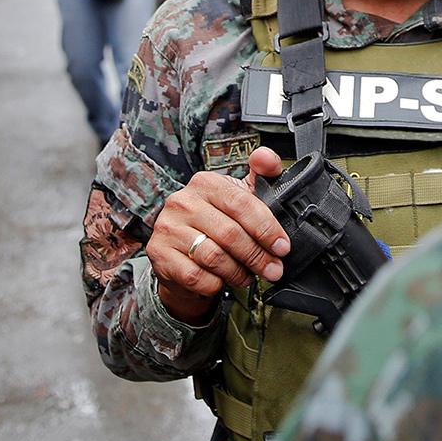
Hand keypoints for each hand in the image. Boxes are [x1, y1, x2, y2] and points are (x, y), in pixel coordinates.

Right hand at [148, 148, 289, 322]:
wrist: (181, 252)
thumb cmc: (216, 221)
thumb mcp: (240, 195)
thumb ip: (260, 174)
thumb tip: (265, 156)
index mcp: (205, 183)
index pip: (241, 203)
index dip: (266, 228)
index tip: (282, 246)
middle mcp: (182, 201)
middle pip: (230, 234)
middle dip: (257, 256)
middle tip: (273, 269)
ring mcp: (168, 228)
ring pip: (214, 258)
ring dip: (238, 272)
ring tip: (248, 275)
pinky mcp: (159, 254)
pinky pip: (196, 276)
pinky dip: (216, 284)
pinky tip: (222, 281)